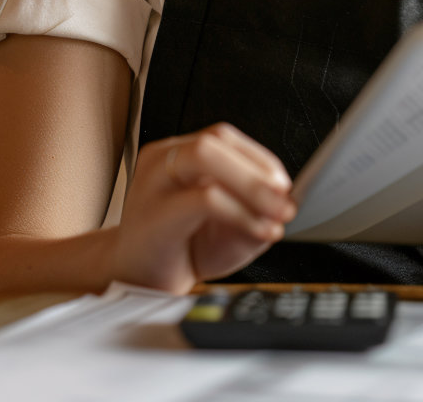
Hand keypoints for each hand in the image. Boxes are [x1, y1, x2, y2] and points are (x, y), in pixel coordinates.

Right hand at [111, 123, 295, 293]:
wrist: (137, 284)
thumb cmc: (181, 250)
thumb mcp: (231, 228)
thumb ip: (257, 212)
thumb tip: (285, 205)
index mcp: (178, 154)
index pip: (224, 138)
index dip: (260, 158)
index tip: (285, 186)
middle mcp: (163, 160)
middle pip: (215, 139)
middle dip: (258, 169)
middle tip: (285, 200)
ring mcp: (153, 182)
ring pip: (204, 155)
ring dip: (250, 183)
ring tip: (274, 212)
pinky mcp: (154, 214)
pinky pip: (203, 198)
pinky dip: (239, 212)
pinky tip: (258, 229)